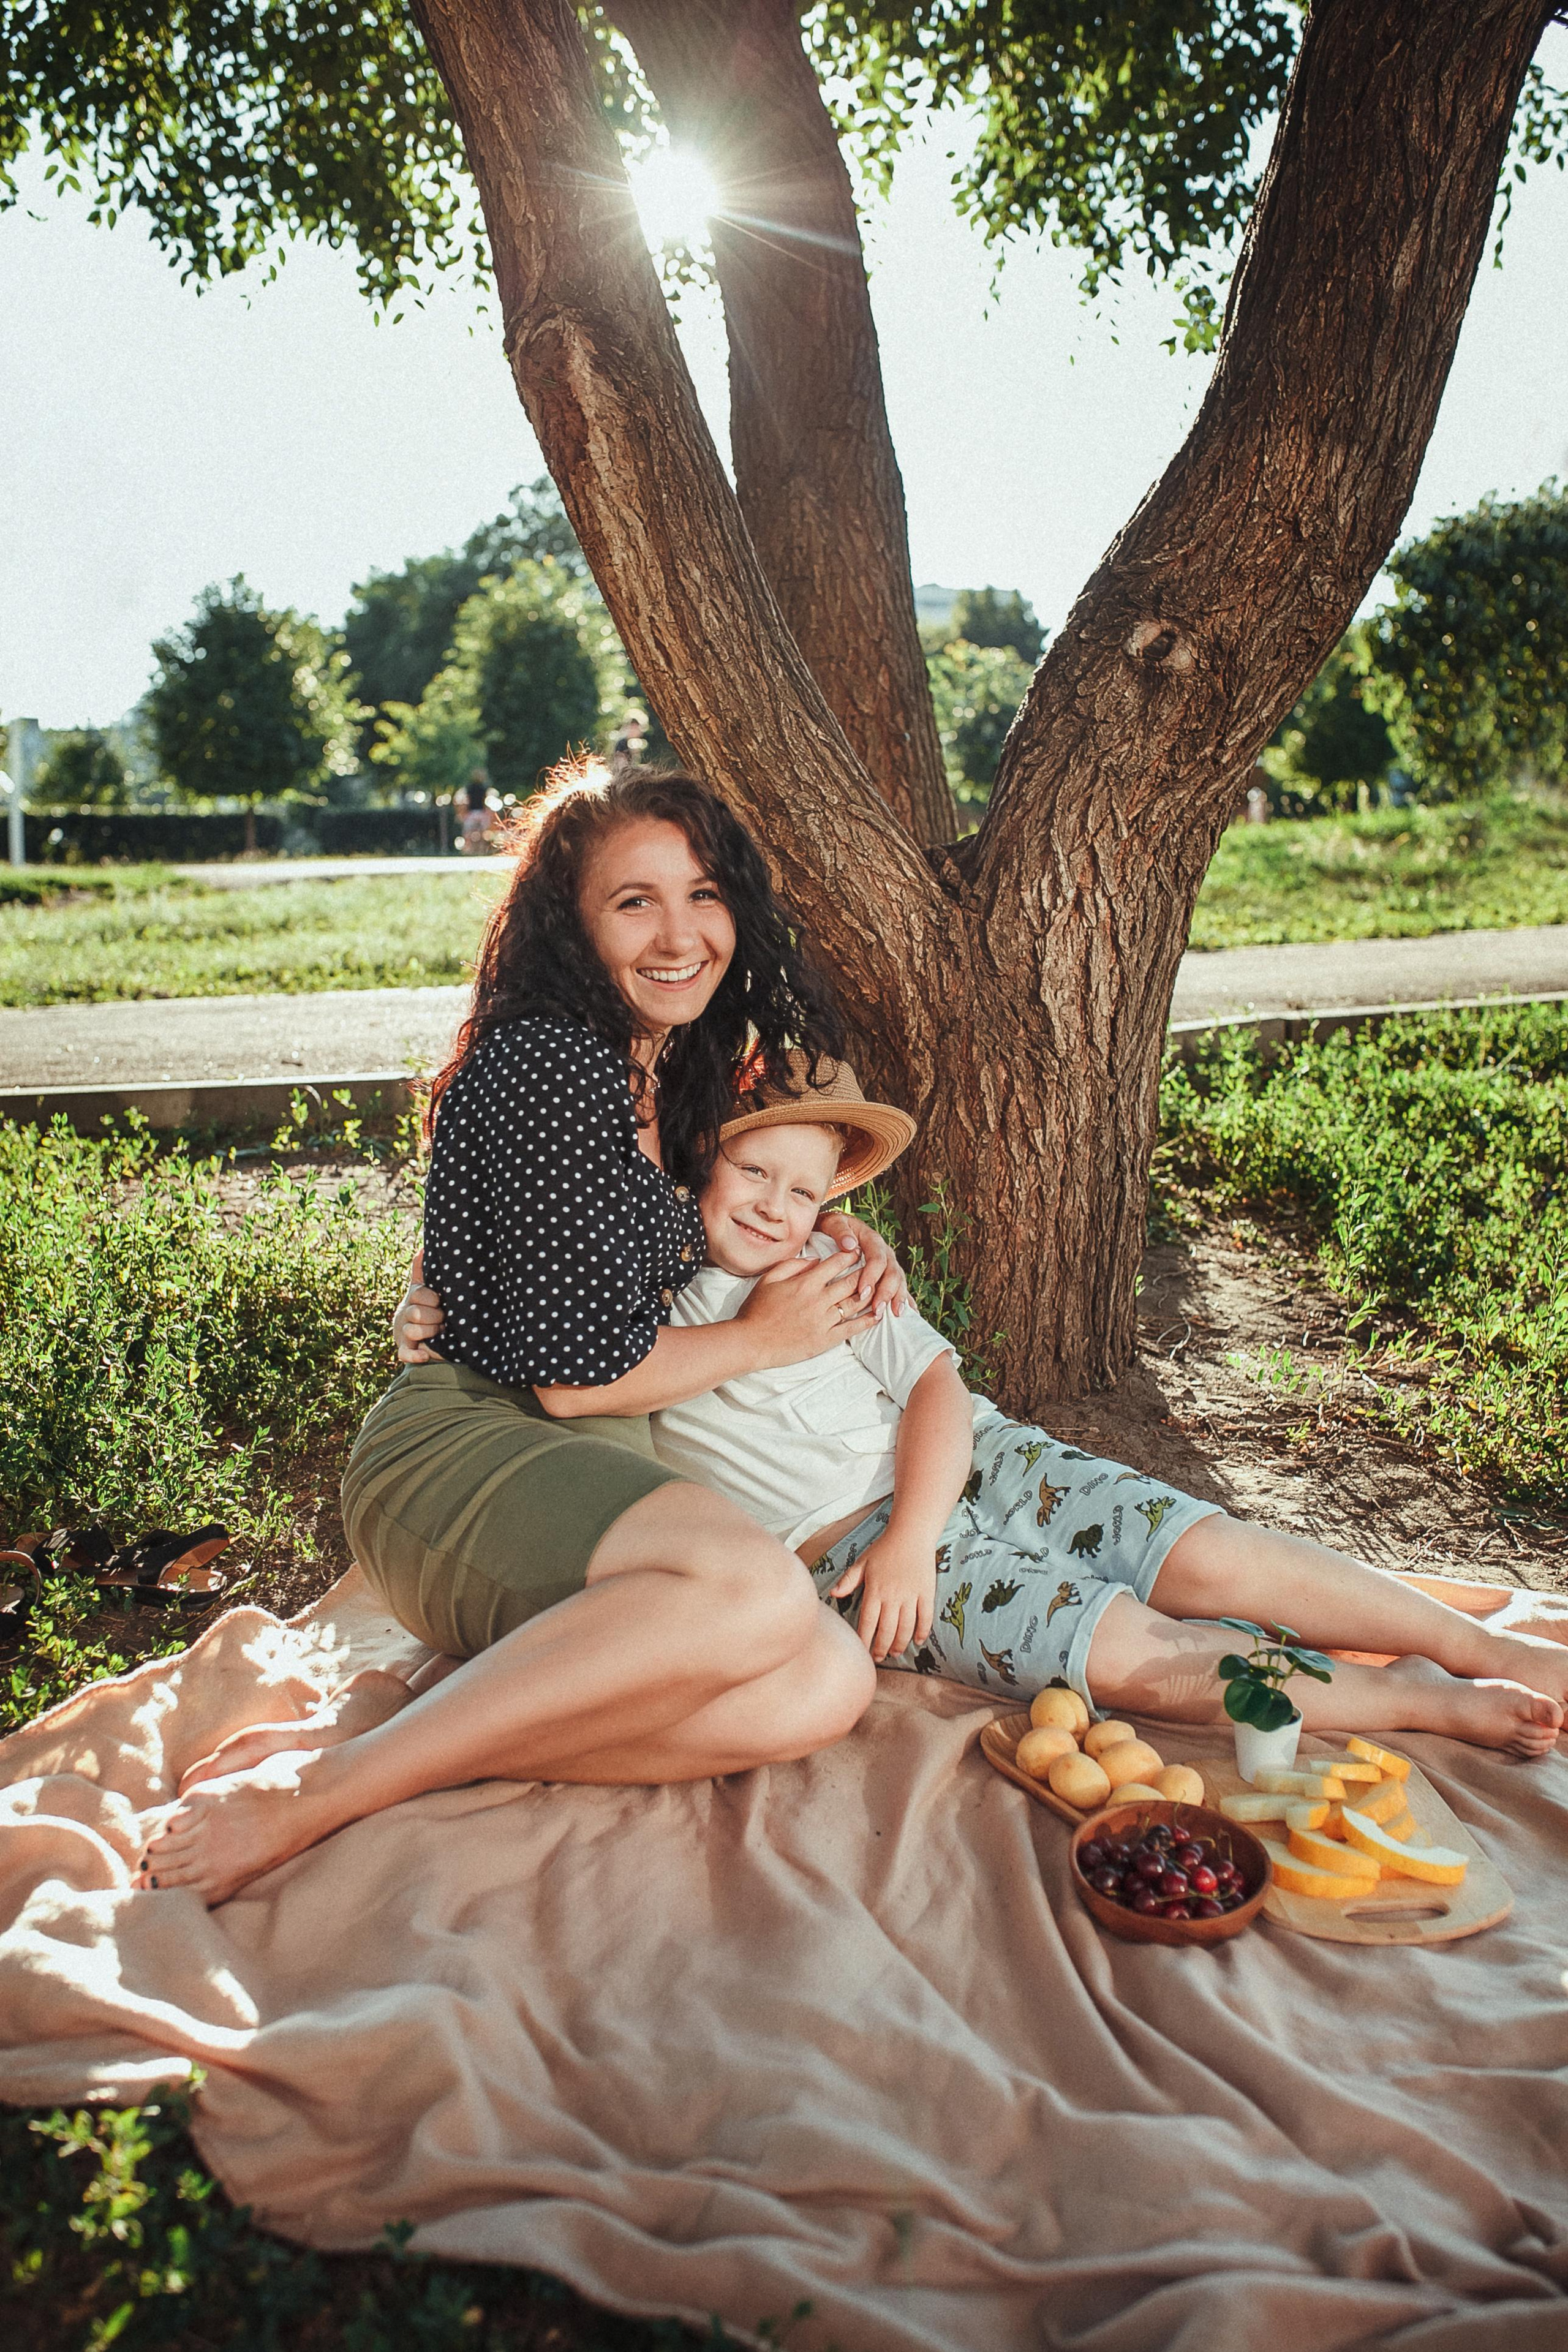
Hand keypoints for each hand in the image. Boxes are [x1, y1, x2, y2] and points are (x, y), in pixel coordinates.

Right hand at [393, 1247, 445, 1364]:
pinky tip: (425, 1355)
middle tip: (443, 1319)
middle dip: (434, 1317)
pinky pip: (405, 1354)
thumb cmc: (425, 1307)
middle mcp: (406, 1314)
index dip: (432, 1299)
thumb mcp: (424, 1289)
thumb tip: (423, 1248)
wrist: (416, 1332)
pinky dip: (414, 1356)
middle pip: (416, 1313)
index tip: (440, 1302)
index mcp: (413, 1298)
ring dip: (430, 1332)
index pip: (419, 1295)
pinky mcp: (405, 1350)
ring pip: (412, 1331)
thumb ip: (423, 1272)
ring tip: (440, 1332)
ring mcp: (404, 1333)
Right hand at [735, 1250, 875, 1366]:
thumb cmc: (756, 1309)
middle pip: (852, 1282)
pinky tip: (876, 1316)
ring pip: (855, 1304)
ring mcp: (824, 1321)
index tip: (857, 1251)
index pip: (836, 1263)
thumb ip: (793, 1265)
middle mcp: (819, 1300)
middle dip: (866, 1272)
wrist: (750, 1342)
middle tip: (875, 1267)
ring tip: (879, 1288)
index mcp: (806, 1282)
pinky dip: (867, 1321)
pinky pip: (852, 1328)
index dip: (850, 1255)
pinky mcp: (825, 1340)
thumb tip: (815, 1259)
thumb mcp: (769, 1279)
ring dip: (870, 1294)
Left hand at [817, 1210, 908, 1316]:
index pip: (877, 1259)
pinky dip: (906, 1300)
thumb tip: (850, 1244)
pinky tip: (909, 1313)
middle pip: (892, 1272)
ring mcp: (889, 1264)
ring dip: (897, 1298)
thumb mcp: (833, 1223)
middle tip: (877, 1310)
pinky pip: (900, 1287)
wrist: (836, 1228)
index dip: (872, 1276)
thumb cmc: (832, 1228)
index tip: (862, 1292)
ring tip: (894, 1314)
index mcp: (872, 1240)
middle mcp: (885, 1252)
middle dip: (886, 1292)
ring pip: (899, 1281)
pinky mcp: (889, 1274)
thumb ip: (840, 1231)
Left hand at [827, 1526, 935, 1662]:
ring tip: (895, 1653)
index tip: (862, 1651)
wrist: (911, 1534)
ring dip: (900, 1644)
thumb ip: (848, 1580)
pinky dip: (922, 1631)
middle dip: (882, 1648)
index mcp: (875, 1590)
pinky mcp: (927, 1593)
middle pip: (887, 1630)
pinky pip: (925, 1617)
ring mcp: (911, 1596)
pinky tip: (918, 1640)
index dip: (865, 1639)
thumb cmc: (884, 1548)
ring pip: (906, 1628)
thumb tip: (833, 1594)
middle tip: (878, 1658)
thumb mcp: (862, 1563)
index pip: (867, 1622)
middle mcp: (893, 1596)